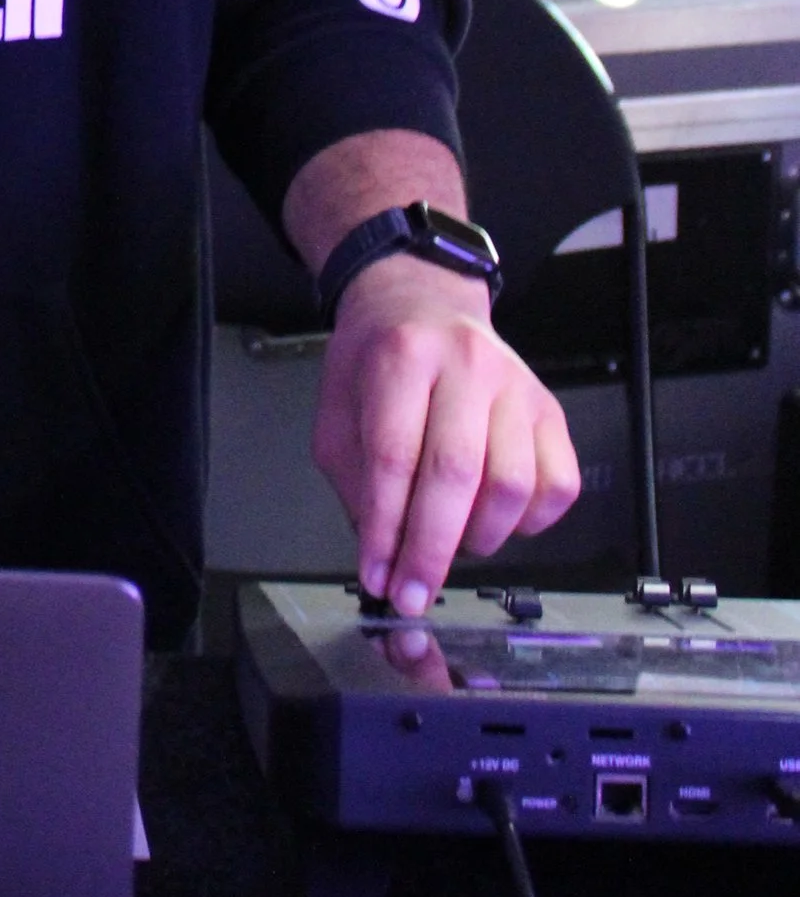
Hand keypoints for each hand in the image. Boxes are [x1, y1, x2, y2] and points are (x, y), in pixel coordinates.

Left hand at [312, 255, 578, 613]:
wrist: (424, 303)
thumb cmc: (379, 360)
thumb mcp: (339, 408)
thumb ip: (356, 479)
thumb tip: (383, 555)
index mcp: (403, 357)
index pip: (396, 457)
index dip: (386, 528)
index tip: (378, 576)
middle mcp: (468, 366)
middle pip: (458, 474)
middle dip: (431, 550)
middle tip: (412, 593)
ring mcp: (518, 387)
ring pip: (513, 486)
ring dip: (479, 538)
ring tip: (449, 542)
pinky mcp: (551, 411)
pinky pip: (557, 487)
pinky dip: (529, 522)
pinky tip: (495, 519)